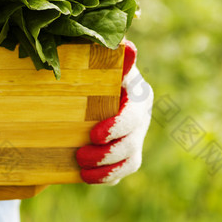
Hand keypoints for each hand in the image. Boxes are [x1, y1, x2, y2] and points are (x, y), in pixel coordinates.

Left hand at [76, 40, 153, 184]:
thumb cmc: (95, 70)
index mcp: (138, 94)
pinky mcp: (128, 153)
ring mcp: (136, 136)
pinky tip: (87, 176)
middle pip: (132, 141)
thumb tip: (127, 45)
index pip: (133, 115)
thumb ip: (112, 57)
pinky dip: (106, 176)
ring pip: (130, 160)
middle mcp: (141, 117)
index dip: (117, 127)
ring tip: (82, 169)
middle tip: (80, 155)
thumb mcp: (102, 62)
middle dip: (107, 152)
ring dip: (106, 168)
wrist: (89, 88)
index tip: (94, 135)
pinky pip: (123, 171)